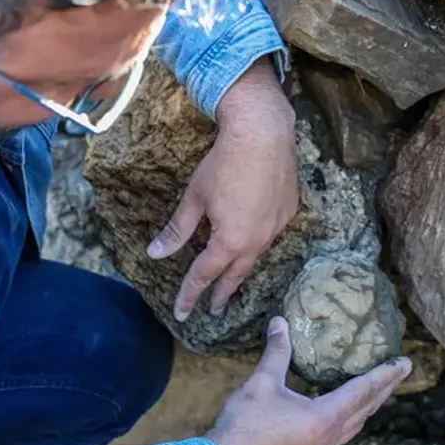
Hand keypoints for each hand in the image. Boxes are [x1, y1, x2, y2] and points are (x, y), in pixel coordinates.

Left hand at [147, 58, 298, 320]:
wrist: (263, 133)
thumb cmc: (224, 163)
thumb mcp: (194, 198)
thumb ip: (177, 230)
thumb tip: (156, 254)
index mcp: (230, 241)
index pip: (205, 275)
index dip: (191, 294)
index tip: (182, 312)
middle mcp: (257, 241)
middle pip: (235, 275)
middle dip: (221, 294)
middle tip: (213, 310)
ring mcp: (276, 228)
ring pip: (255, 258)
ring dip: (240, 271)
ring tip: (232, 281)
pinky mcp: (288, 212)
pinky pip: (270, 237)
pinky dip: (257, 245)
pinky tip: (252, 241)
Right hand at [206, 317, 411, 444]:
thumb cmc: (246, 426)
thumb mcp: (262, 383)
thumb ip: (276, 352)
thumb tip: (280, 322)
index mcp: (326, 416)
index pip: (363, 390)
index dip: (385, 374)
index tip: (405, 362)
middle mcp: (329, 435)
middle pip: (366, 408)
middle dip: (384, 388)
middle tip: (400, 371)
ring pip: (355, 424)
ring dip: (369, 405)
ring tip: (376, 390)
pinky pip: (341, 433)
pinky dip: (351, 417)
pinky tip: (340, 412)